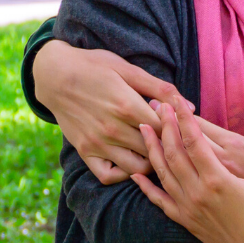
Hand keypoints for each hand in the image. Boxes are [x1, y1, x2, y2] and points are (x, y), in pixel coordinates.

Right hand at [33, 40, 183, 183]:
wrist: (55, 75)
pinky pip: (108, 175)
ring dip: (150, 161)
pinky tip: (131, 159)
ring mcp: (97, 143)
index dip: (177, 127)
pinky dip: (123, 173)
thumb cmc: (95, 67)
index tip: (180, 123)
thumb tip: (189, 107)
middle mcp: (112, 129)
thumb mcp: (129, 70)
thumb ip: (160, 88)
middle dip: (168, 145)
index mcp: (127, 105)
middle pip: (154, 149)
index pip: (165, 128)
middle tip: (173, 139)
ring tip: (155, 149)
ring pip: (136, 167)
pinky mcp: (85, 151)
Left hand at [132, 98, 243, 242]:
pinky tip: (137, 174)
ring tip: (144, 130)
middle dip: (165, 128)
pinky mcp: (187, 222)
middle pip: (174, 154)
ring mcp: (190, 209)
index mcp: (219, 179)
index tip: (176, 102)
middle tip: (158, 108)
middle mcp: (198, 194)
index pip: (195, 141)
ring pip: (163, 175)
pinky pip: (161, 202)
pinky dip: (147, 187)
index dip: (184, 119)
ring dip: (152, 150)